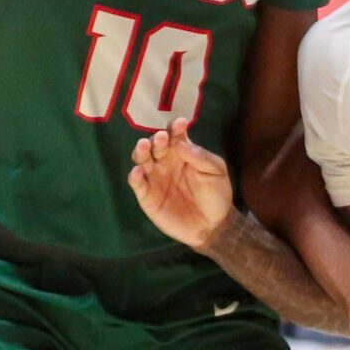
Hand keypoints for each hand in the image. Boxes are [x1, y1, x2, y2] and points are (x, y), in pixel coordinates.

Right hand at [127, 118, 234, 249]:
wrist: (213, 225)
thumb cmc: (216, 194)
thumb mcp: (216, 171)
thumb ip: (200, 157)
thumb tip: (180, 144)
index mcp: (182, 152)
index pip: (175, 135)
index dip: (175, 128)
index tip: (179, 124)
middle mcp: (165, 161)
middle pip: (156, 145)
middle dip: (158, 139)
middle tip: (163, 137)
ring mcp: (155, 178)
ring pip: (142, 160)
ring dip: (141, 151)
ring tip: (143, 145)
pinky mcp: (147, 196)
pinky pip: (137, 184)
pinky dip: (134, 177)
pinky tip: (137, 171)